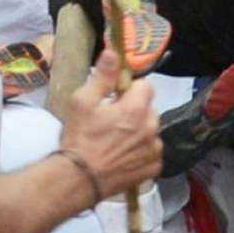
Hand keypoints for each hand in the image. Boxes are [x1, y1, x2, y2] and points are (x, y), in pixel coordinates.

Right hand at [62, 49, 161, 198]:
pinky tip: (123, 156)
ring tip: (116, 140)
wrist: (78, 180)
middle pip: (149, 108)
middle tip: (112, 120)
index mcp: (137, 108)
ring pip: (151, 129)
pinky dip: (141, 150)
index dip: (130, 89)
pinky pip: (151, 150)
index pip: (146, 85)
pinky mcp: (153, 168)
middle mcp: (152, 127)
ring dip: (139, 130)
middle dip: (135, 109)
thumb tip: (114, 52)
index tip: (115, 98)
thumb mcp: (83, 102)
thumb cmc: (79, 138)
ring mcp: (155, 149)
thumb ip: (103, 76)